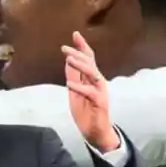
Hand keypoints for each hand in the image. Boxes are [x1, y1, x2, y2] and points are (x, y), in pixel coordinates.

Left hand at [61, 32, 117, 152]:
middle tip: (64, 47)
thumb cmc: (86, 112)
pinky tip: (70, 84)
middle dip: (78, 53)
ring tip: (69, 59)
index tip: (75, 34)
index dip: (82, 46)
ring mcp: (100, 91)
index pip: (88, 58)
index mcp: (91, 78)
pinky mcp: (100, 102)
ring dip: (81, 65)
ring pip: (93, 74)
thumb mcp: (75, 92)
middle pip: (90, 62)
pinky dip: (80, 87)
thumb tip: (68, 61)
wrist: (95, 132)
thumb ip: (73, 76)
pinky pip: (90, 92)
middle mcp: (98, 81)